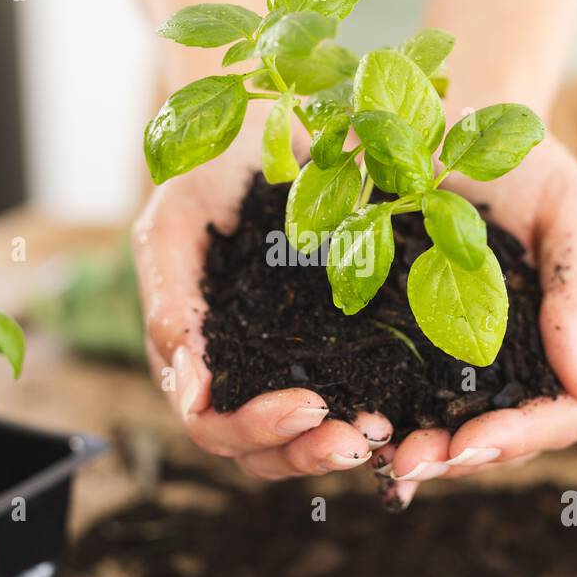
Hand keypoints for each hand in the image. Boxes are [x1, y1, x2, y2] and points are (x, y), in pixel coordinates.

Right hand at [132, 104, 389, 479]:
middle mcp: (236, 374)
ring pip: (301, 444)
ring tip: (383, 434)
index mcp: (191, 354)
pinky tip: (405, 416)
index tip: (306, 405)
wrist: (268, 125)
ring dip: (339, 448)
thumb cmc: (208, 172)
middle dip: (305, 451)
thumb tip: (189, 389)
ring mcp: (284, 367)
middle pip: (259, 451)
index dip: (254, 427)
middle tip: (357, 435)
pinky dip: (373, 419)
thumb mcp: (176, 222)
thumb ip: (171, 300)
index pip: (211, 423)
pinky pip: (349, 403)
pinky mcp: (336, 352)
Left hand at [376, 137, 576, 508]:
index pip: (567, 411)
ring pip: (464, 430)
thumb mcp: (573, 209)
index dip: (520, 436)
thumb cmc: (527, 160)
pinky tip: (362, 426)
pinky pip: (419, 398)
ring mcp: (484, 359)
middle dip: (463, 456)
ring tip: (383, 458)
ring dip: (427, 453)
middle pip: (512, 436)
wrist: (455, 127)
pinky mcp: (432, 348)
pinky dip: (396, 419)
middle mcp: (539, 359)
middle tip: (408, 464)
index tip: (466, 444)